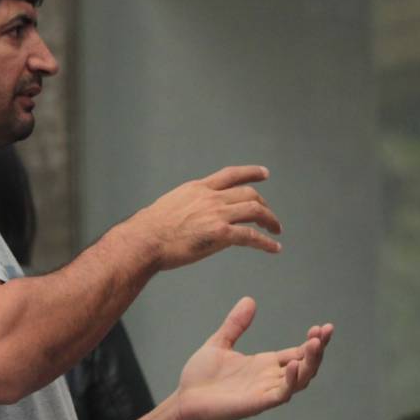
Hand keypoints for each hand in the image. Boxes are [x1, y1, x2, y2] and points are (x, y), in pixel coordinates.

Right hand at [131, 166, 281, 269]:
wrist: (145, 240)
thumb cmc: (151, 229)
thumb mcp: (172, 204)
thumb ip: (190, 205)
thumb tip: (196, 215)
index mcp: (198, 189)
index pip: (231, 174)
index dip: (251, 172)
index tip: (264, 173)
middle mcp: (210, 197)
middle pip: (249, 194)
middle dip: (264, 205)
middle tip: (269, 217)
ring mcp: (217, 214)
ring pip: (255, 210)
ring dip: (270, 220)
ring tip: (275, 230)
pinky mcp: (221, 233)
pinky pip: (251, 236)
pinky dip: (266, 242)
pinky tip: (273, 247)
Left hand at [170, 297, 332, 419]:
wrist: (184, 400)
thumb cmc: (200, 377)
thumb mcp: (219, 344)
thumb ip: (235, 325)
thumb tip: (249, 300)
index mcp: (264, 364)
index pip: (298, 352)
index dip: (313, 341)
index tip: (323, 327)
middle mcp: (269, 378)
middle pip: (305, 365)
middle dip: (318, 350)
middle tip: (325, 332)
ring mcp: (265, 391)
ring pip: (300, 380)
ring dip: (310, 363)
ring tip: (316, 343)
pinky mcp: (257, 403)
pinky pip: (281, 394)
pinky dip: (290, 381)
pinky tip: (292, 364)